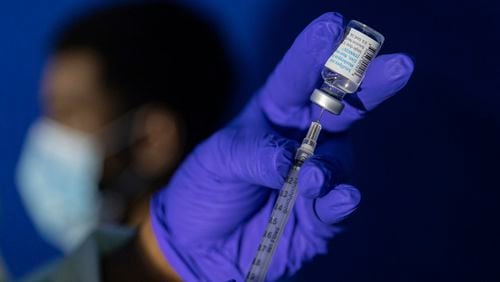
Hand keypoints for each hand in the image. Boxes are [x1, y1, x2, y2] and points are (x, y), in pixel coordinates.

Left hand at [150, 12, 413, 280]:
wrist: (201, 242)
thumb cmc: (208, 187)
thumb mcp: (219, 159)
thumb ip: (255, 154)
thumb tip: (294, 162)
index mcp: (277, 109)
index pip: (298, 76)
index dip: (315, 53)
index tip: (332, 26)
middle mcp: (305, 136)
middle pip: (343, 106)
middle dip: (370, 85)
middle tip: (398, 66)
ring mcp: (317, 175)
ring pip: (340, 160)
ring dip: (330, 166)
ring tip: (310, 177)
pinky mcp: (321, 217)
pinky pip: (338, 207)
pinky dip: (340, 203)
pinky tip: (340, 198)